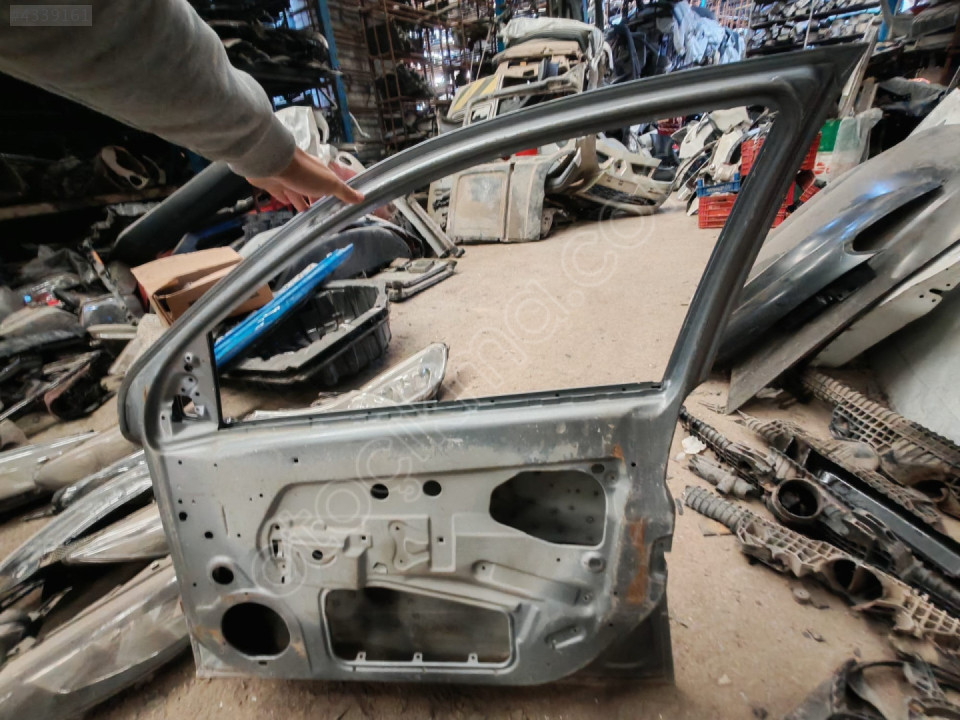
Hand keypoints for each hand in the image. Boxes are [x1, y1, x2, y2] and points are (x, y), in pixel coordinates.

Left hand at [246, 147, 364, 210]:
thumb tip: (363, 197)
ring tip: (306, 216)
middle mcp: (304, 174)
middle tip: (321, 214)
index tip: (337, 206)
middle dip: (317, 200)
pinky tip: (288, 207)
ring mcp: (288, 178)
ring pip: (297, 193)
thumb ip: (344, 192)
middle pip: (313, 189)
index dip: (333, 194)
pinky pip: (282, 194)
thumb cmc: (303, 172)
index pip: (329, 184)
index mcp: (319, 172)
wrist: (272, 163)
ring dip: (302, 202)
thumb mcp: (330, 183)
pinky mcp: (274, 183)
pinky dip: (286, 200)